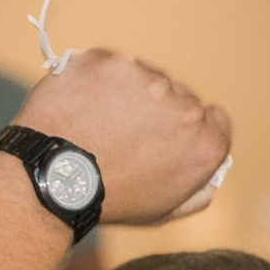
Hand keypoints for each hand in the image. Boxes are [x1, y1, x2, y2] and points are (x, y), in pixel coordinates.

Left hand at [17, 42, 231, 220]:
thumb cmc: (107, 200)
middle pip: (180, 94)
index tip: (168, 135)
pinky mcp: (110, 59)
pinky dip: (98, 81)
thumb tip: (210, 176)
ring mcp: (144, 76)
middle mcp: (182, 104)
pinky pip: (110, 65)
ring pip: (144, 76)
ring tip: (99, 124)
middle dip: (158, 110)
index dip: (191, 128)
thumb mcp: (162, 210)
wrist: (52, 180)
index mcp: (204, 143)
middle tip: (126, 135)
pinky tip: (83, 108)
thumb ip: (196, 190)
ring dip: (127, 93)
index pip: (216, 118)